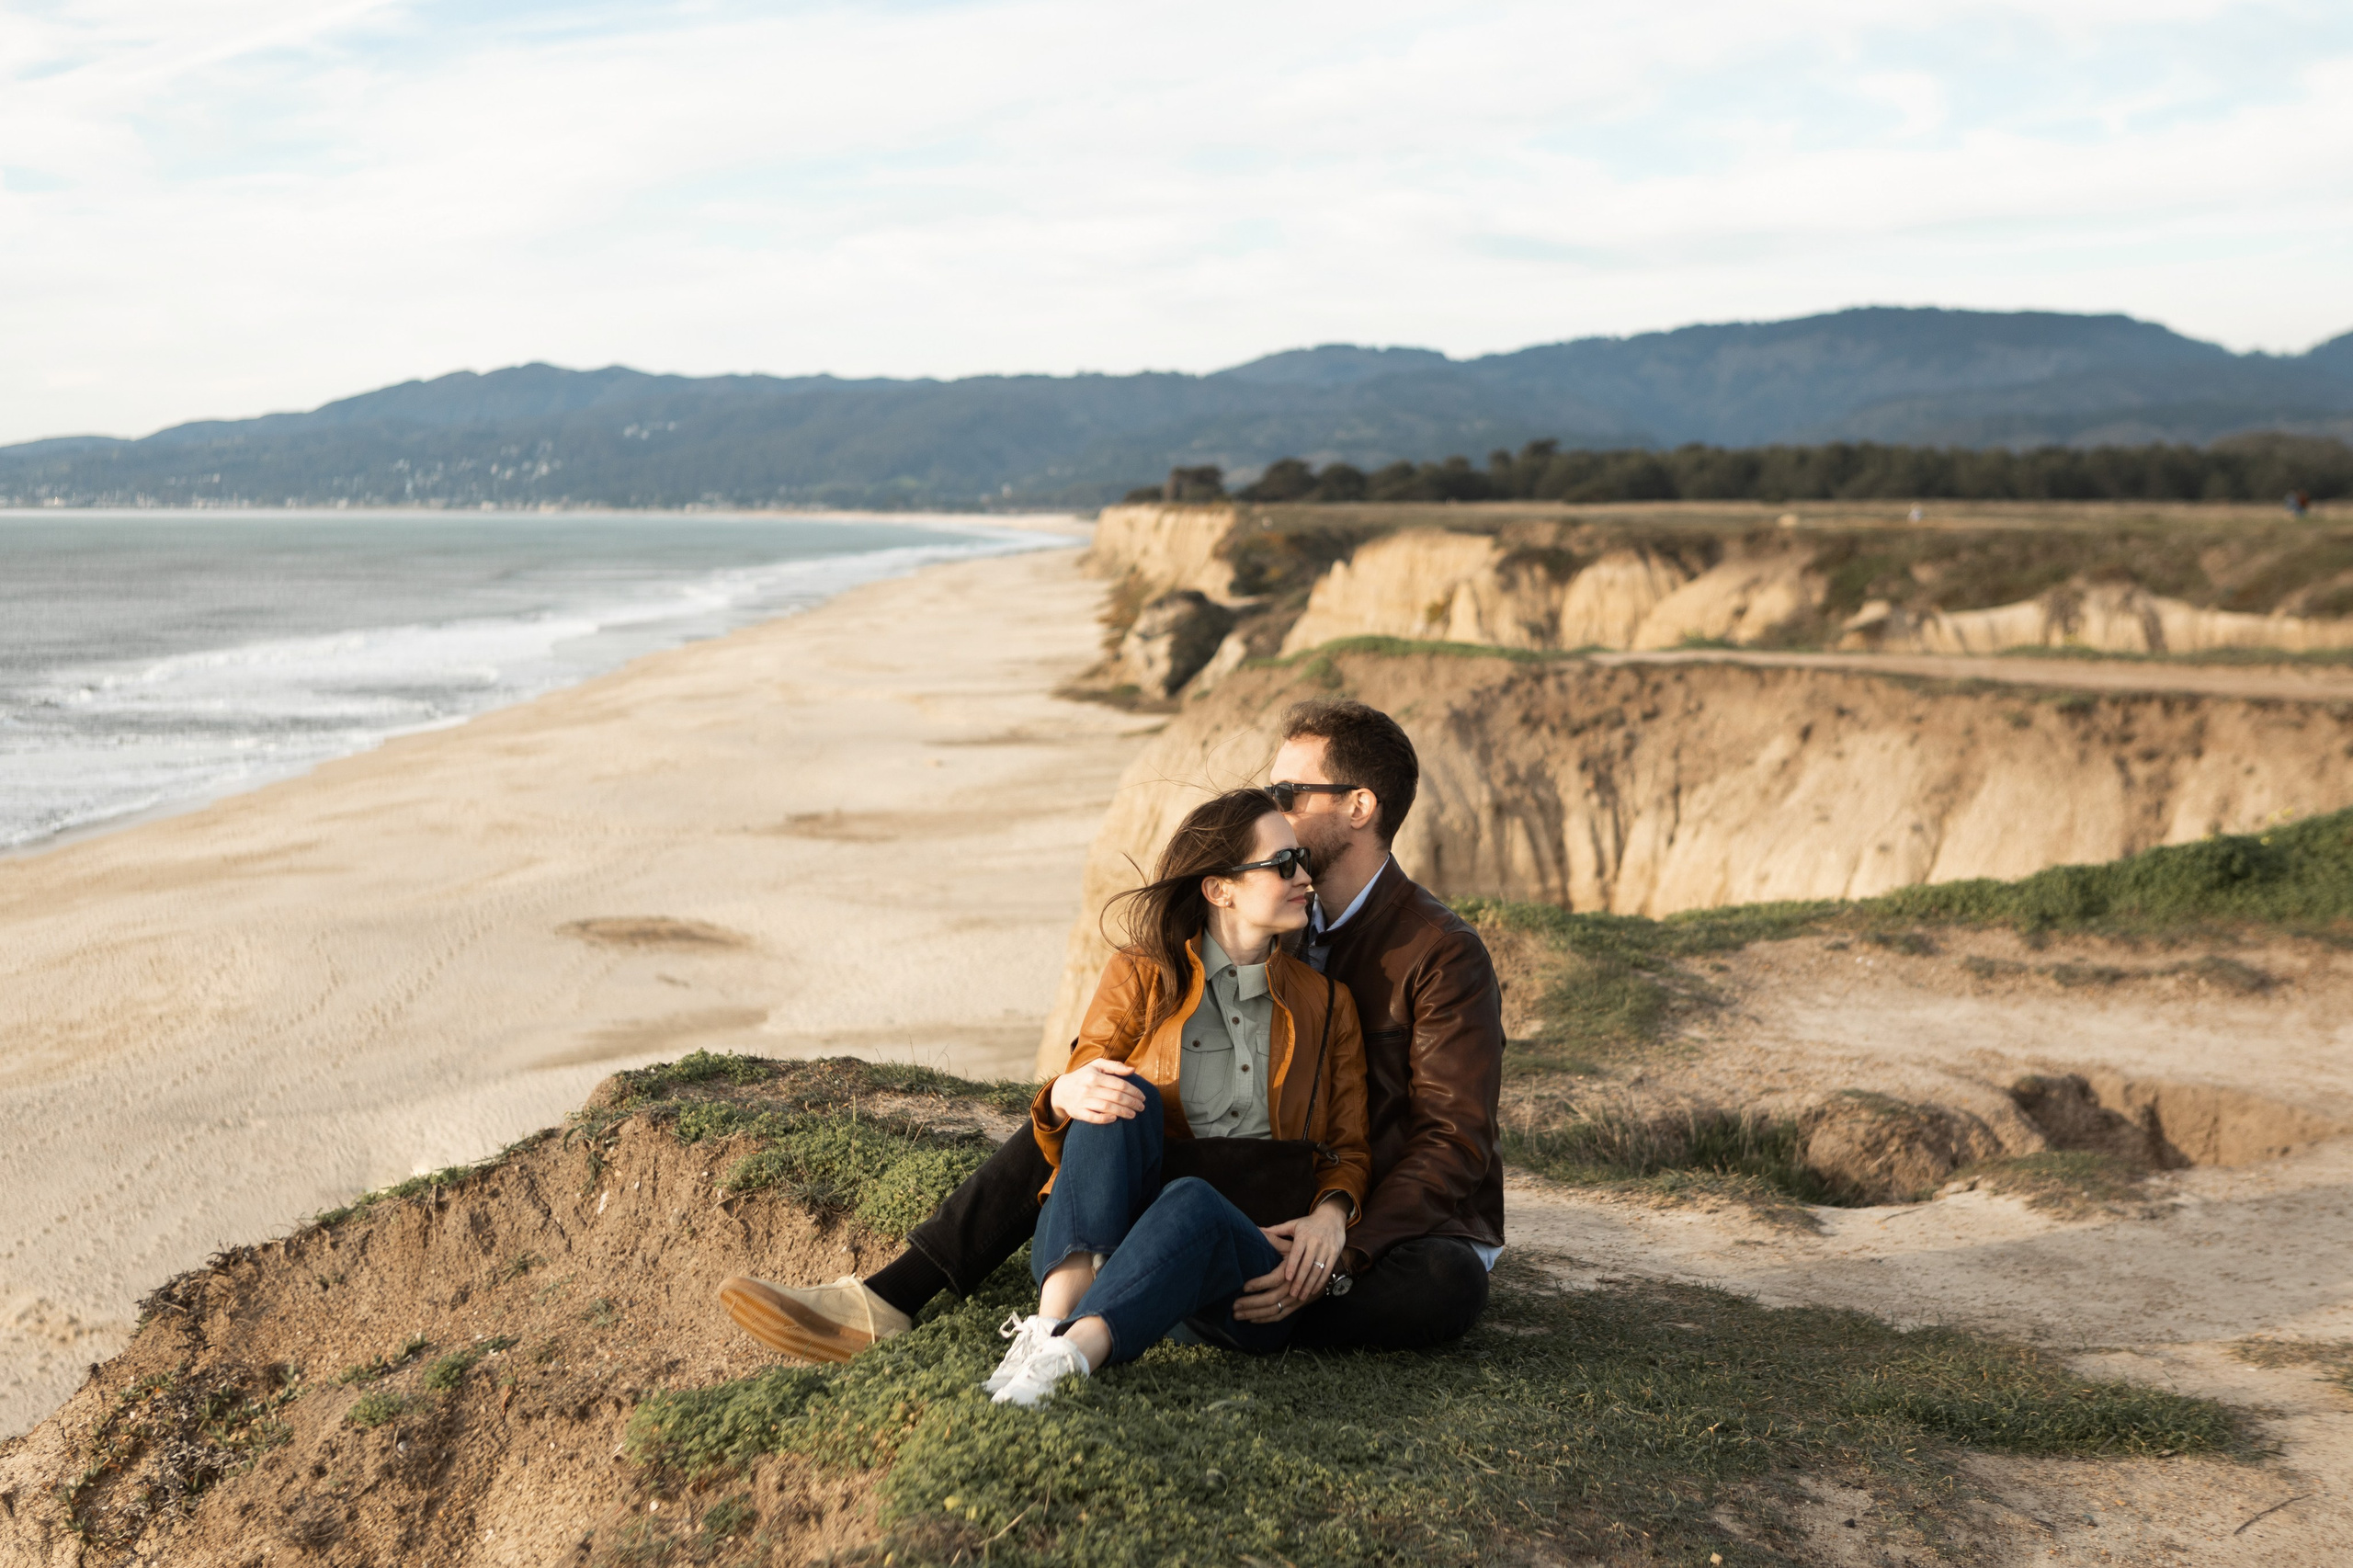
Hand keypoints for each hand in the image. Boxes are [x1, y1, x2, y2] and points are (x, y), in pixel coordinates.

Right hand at [1047, 1058, 1147, 1124]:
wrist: (1061, 1090)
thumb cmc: (1084, 1076)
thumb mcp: (1096, 1065)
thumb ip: (1115, 1066)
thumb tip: (1133, 1070)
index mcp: (1095, 1075)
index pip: (1120, 1084)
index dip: (1134, 1091)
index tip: (1143, 1097)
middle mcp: (1089, 1087)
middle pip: (1116, 1096)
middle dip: (1132, 1103)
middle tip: (1142, 1108)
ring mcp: (1083, 1101)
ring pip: (1107, 1107)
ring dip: (1123, 1112)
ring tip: (1133, 1115)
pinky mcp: (1078, 1112)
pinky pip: (1093, 1117)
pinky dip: (1105, 1119)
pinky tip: (1115, 1119)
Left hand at [1232, 1197, 1349, 1321]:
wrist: (1332, 1217)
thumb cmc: (1308, 1223)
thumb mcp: (1293, 1224)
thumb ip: (1277, 1230)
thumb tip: (1258, 1230)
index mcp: (1303, 1235)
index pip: (1297, 1253)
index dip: (1292, 1266)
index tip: (1287, 1278)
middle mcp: (1315, 1242)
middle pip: (1307, 1265)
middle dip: (1300, 1281)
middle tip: (1292, 1294)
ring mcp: (1326, 1248)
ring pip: (1318, 1270)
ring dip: (1310, 1285)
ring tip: (1301, 1297)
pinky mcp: (1335, 1253)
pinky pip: (1328, 1270)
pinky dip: (1321, 1282)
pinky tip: (1313, 1291)